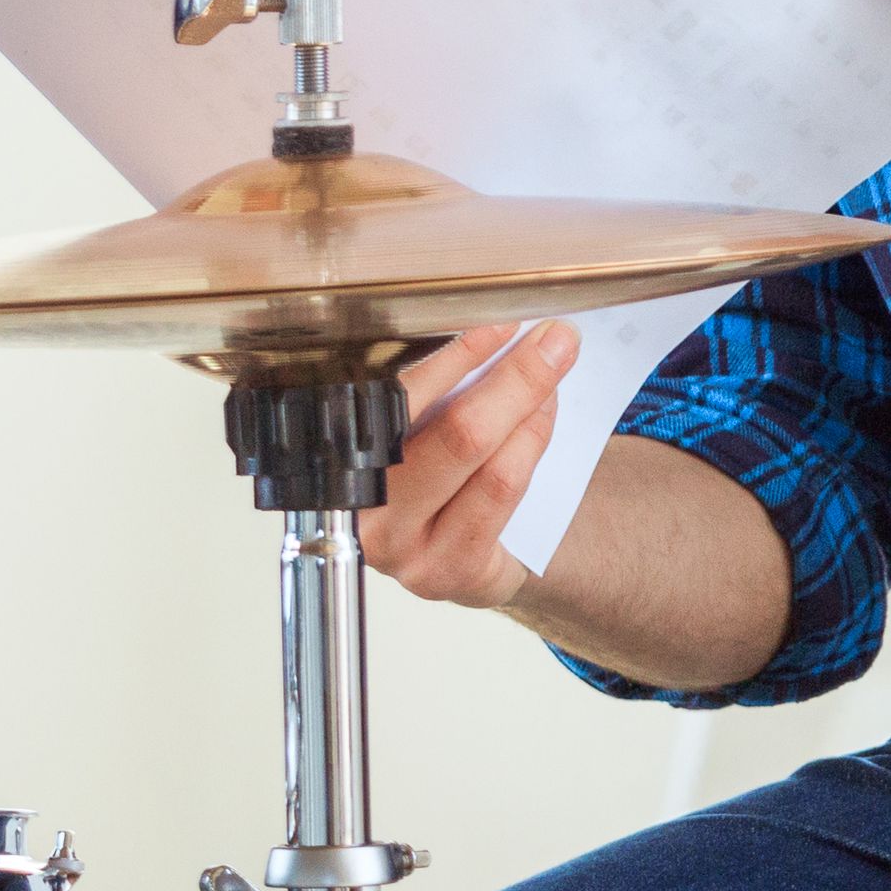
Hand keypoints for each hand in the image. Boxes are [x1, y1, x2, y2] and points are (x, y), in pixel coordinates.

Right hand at [352, 323, 580, 609]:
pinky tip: (544, 416)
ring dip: (532, 412)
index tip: (498, 319)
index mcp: (335, 455)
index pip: (401, 395)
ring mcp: (403, 549)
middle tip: (555, 341)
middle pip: (456, 434)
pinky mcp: (447, 572)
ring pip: (489, 467)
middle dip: (515, 378)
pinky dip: (533, 446)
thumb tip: (493, 328)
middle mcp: (359, 510)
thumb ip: (433, 389)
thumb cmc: (424, 475)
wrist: (447, 556)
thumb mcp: (412, 425)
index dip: (456, 355)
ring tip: (553, 378)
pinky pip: (504, 498)